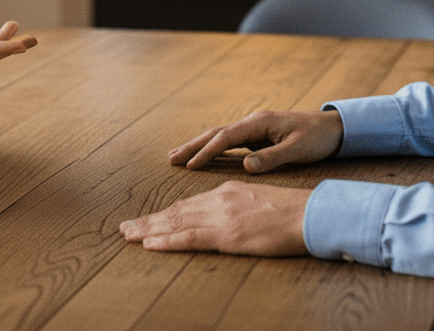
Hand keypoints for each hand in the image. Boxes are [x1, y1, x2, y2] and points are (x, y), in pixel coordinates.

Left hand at [120, 181, 309, 255]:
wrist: (309, 213)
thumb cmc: (292, 211)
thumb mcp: (260, 201)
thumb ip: (239, 207)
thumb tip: (230, 218)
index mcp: (227, 191)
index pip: (189, 204)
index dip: (165, 213)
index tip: (148, 220)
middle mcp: (219, 200)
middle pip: (176, 211)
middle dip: (149, 220)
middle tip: (124, 227)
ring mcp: (221, 216)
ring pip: (175, 223)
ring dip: (149, 230)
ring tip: (128, 235)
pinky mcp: (227, 234)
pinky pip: (189, 237)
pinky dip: (167, 240)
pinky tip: (150, 243)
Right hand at [169, 110, 343, 172]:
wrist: (334, 128)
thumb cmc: (317, 138)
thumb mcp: (297, 150)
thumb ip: (271, 158)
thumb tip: (245, 166)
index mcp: (259, 123)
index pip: (226, 137)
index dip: (207, 151)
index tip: (190, 165)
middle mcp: (253, 122)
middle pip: (216, 133)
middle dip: (192, 145)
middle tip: (170, 158)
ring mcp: (254, 128)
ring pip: (220, 136)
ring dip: (199, 145)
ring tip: (178, 155)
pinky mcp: (258, 135)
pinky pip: (230, 142)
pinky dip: (214, 148)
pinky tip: (203, 156)